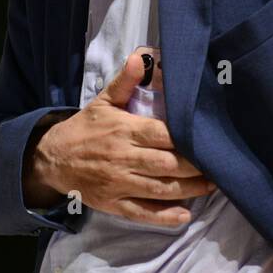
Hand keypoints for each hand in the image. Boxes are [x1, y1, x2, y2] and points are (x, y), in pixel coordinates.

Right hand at [25, 48, 215, 227]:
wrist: (53, 158)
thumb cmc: (85, 128)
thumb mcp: (103, 101)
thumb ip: (125, 81)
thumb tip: (141, 56)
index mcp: (124, 131)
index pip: (161, 135)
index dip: (186, 139)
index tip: (207, 138)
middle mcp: (123, 158)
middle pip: (166, 164)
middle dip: (195, 166)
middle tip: (219, 165)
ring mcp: (119, 183)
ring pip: (159, 189)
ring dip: (189, 190)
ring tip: (212, 186)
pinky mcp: (114, 204)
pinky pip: (142, 213)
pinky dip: (164, 216)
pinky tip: (184, 215)